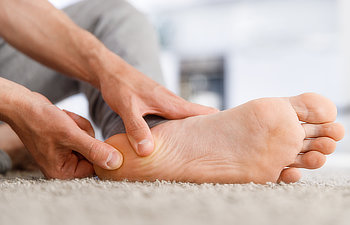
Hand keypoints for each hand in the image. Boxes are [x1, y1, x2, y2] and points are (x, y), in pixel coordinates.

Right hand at [6, 92, 122, 178]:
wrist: (24, 105)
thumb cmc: (42, 121)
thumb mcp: (71, 135)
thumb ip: (95, 150)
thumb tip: (116, 163)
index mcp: (63, 173)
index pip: (95, 168)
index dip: (100, 151)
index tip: (93, 137)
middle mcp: (65, 166)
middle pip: (94, 153)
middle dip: (86, 135)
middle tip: (71, 127)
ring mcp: (66, 154)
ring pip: (90, 141)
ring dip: (82, 127)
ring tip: (66, 121)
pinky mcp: (67, 142)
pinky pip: (84, 133)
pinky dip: (78, 124)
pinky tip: (65, 118)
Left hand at [99, 58, 218, 155]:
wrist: (110, 70)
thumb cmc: (120, 86)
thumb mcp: (127, 108)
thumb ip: (137, 129)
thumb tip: (148, 151)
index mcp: (170, 102)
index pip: (201, 113)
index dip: (216, 122)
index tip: (230, 136)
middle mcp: (172, 101)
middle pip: (199, 114)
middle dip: (210, 128)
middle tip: (221, 145)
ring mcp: (166, 101)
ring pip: (188, 115)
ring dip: (197, 126)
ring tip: (204, 144)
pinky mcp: (159, 102)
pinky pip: (177, 114)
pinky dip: (183, 123)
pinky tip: (180, 134)